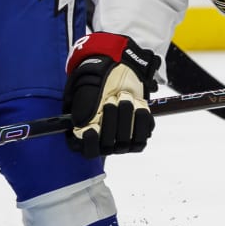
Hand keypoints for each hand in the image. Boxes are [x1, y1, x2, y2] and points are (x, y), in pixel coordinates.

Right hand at [63, 33, 159, 157]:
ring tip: (125, 97)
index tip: (92, 128)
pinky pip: (142, 138)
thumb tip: (83, 127)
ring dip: (127, 118)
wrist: (120, 75)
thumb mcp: (86, 95)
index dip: (90, 142)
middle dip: (111, 120)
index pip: (89, 150)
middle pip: (108, 145)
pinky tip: (139, 106)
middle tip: (111, 100)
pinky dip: (141, 120)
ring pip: (125, 142)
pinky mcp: (138, 136)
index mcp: (86, 136)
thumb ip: (83, 112)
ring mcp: (121, 142)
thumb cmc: (98, 85)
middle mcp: (104, 143)